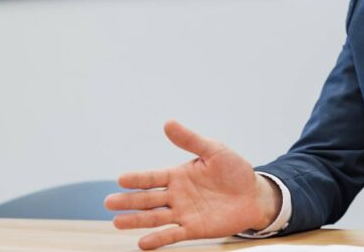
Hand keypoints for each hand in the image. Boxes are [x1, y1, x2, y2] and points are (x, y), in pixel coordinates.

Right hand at [104, 120, 281, 249]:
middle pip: (147, 199)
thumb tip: (168, 123)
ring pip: (154, 218)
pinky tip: (142, 243)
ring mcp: (183, 213)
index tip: (120, 179)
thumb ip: (191, 140)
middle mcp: (176, 195)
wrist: (254, 194)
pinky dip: (157, 239)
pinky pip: (172, 234)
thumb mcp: (214, 150)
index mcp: (178, 175)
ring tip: (117, 222)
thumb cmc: (234, 170)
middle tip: (108, 202)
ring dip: (136, 221)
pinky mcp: (194, 228)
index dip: (137, 179)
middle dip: (128, 201)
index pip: (152, 177)